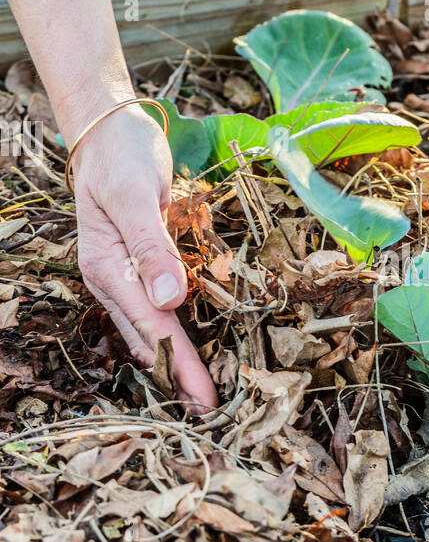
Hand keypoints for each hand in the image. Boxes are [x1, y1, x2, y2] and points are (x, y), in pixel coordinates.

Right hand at [72, 106, 217, 409]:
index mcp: (107, 269)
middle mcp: (112, 280)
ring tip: (201, 395)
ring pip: (151, 330)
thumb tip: (170, 298)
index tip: (205, 398)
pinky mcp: (138, 265)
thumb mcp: (135, 195)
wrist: (106, 127)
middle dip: (180, 378)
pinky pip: (156, 309)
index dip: (182, 365)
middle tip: (210, 414)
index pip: (153, 327)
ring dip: (176, 363)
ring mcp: (123, 275)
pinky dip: (173, 334)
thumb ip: (152, 246)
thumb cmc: (119, 155)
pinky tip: (188, 352)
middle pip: (151, 339)